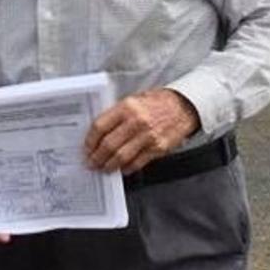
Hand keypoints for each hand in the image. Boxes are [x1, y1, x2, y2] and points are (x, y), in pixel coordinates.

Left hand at [84, 88, 199, 173]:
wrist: (183, 106)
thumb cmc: (156, 102)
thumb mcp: (133, 100)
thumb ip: (117, 115)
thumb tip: (99, 133)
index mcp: (127, 107)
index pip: (100, 126)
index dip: (90, 141)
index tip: (86, 149)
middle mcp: (137, 122)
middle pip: (109, 145)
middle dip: (97, 157)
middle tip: (92, 163)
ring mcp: (148, 136)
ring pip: (122, 157)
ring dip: (109, 165)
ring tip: (104, 168)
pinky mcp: (158, 148)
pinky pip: (137, 162)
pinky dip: (127, 168)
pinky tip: (122, 168)